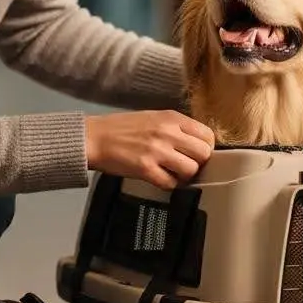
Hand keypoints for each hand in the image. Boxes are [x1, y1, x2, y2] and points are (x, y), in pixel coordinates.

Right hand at [84, 110, 214, 190]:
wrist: (94, 138)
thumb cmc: (122, 128)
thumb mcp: (154, 118)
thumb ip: (176, 128)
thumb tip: (197, 143)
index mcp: (172, 118)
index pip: (207, 135)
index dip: (205, 147)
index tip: (196, 153)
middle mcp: (167, 132)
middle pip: (204, 154)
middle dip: (198, 163)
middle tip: (186, 165)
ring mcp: (157, 151)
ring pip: (191, 170)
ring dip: (184, 176)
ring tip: (173, 173)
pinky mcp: (145, 169)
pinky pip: (170, 183)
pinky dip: (168, 184)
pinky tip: (160, 178)